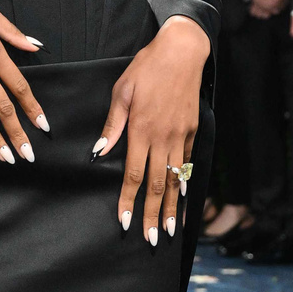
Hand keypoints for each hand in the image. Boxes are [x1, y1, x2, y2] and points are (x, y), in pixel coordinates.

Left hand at [94, 16, 206, 244]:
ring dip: (173, 207)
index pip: (134, 175)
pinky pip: (187, 163)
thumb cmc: (147, 68)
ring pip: (175, 179)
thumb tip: (99, 152)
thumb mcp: (122, 91)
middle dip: (154, 215)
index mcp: (142, 130)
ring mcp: (181, 136)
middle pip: (158, 185)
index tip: (125, 223)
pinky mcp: (193, 131)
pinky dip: (185, 184)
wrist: (183, 51)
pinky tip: (184, 199)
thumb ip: (112, 124)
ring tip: (171, 230)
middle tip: (152, 239)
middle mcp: (164, 138)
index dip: (128, 201)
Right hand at [245, 0, 292, 18]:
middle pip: (282, 6)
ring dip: (276, 8)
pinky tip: (267, 7)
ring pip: (277, 11)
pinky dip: (268, 13)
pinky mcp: (263, 11)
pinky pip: (268, 15)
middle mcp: (276, 4)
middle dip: (281, 3)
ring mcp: (269, 9)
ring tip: (272, 2)